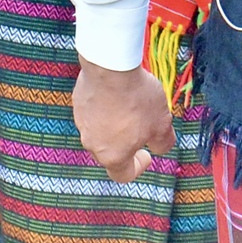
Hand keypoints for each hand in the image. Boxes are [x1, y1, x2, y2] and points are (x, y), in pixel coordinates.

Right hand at [73, 61, 174, 182]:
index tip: (147, 153)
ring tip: (131, 102)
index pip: (123, 175)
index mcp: (113, 156)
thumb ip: (163, 142)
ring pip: (101, 130)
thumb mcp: (162, 123)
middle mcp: (93, 144)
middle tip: (143, 124)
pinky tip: (118, 90)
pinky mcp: (78, 104)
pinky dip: (105, 106)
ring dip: (115, 123)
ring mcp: (82, 123)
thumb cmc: (136, 98)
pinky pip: (93, 112)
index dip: (138, 167)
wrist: (111, 67)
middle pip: (111, 151)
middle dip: (128, 142)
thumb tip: (160, 147)